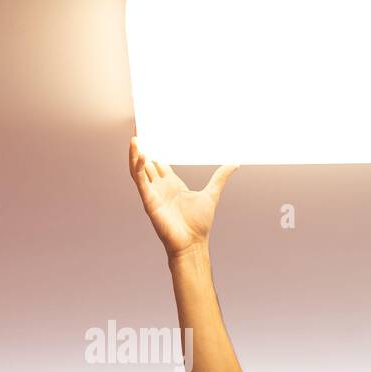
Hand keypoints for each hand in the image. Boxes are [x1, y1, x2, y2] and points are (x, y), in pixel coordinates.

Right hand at [128, 135, 236, 258]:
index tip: (151, 132)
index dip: (154, 148)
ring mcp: (153, 194)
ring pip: (139, 170)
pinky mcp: (149, 201)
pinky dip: (137, 167)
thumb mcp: (212, 194)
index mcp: (172, 184)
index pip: (159, 162)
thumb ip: (220, 177)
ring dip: (135, 154)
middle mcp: (160, 187)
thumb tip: (235, 163)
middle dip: (142, 147)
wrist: (193, 243)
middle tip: (139, 127)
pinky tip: (140, 154)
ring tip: (135, 138)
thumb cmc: (199, 224)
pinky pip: (140, 181)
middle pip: (147, 162)